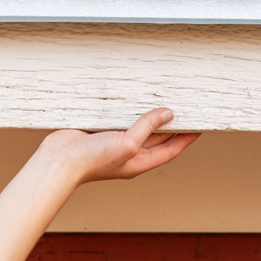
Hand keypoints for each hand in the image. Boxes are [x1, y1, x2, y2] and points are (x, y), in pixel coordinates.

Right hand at [37, 108, 198, 184]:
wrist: (60, 160)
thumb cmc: (93, 160)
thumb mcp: (128, 144)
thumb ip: (147, 127)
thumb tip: (167, 113)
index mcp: (139, 162)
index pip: (171, 149)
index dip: (187, 138)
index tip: (201, 126)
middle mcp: (130, 153)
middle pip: (158, 138)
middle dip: (173, 126)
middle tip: (187, 110)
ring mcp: (115, 143)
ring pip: (140, 127)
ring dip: (152, 116)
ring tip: (165, 101)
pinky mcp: (102, 131)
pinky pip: (122, 119)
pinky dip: (131, 110)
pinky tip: (135, 99)